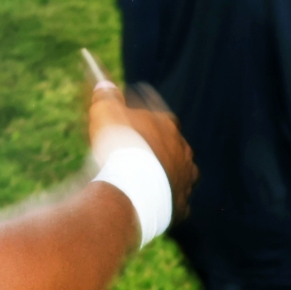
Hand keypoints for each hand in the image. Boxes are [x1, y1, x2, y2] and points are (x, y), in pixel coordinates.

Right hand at [87, 81, 195, 222]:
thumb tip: (105, 84)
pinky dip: (164, 199)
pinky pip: (175, 200)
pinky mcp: (181, 205)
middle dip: (154, 145)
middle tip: (132, 150)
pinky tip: (150, 200)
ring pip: (177, 172)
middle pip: (169, 144)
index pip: (156, 113)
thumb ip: (106, 96)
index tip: (125, 119)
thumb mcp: (105, 111)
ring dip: (164, 172)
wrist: (132, 189)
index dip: (138, 115)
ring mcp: (185, 178)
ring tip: (143, 178)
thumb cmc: (119, 147)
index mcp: (168, 125)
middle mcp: (182, 150)